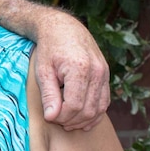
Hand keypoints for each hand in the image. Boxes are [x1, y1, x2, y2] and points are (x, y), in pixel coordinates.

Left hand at [32, 13, 109, 130]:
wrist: (63, 28)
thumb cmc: (49, 49)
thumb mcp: (43, 71)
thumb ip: (48, 95)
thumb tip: (51, 118)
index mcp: (79, 69)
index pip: (74, 105)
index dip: (61, 117)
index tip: (49, 117)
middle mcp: (97, 71)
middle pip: (88, 110)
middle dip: (71, 121)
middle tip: (56, 120)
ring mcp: (104, 73)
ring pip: (99, 109)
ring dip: (83, 121)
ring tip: (66, 122)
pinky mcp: (106, 76)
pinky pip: (104, 102)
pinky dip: (94, 114)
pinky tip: (81, 120)